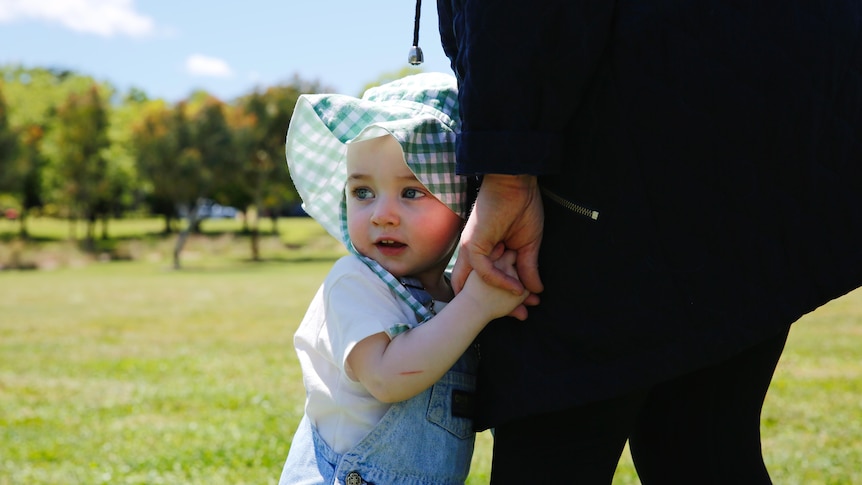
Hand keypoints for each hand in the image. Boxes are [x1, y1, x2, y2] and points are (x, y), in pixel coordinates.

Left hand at [452, 174, 543, 317]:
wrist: (516, 183)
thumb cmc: (522, 207)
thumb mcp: (528, 244)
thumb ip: (528, 267)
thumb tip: (536, 290)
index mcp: (487, 252)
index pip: (490, 282)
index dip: (506, 297)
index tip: (525, 309)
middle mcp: (475, 253)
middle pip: (479, 288)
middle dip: (498, 306)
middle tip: (520, 317)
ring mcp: (472, 249)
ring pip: (478, 283)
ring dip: (499, 298)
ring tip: (519, 310)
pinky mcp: (473, 243)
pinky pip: (484, 270)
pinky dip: (499, 281)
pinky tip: (516, 289)